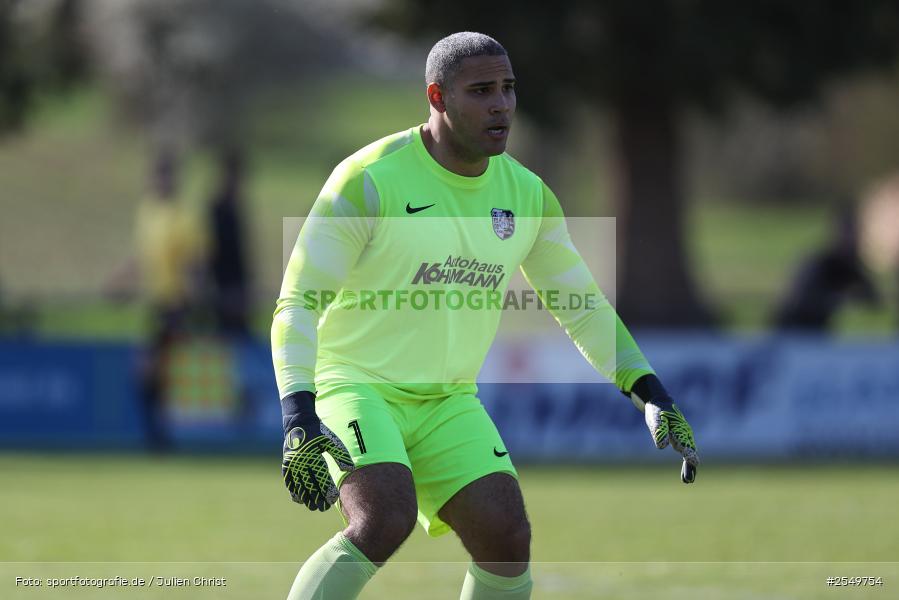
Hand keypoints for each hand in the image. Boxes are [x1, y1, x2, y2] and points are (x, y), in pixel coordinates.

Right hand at [281, 392, 353, 510]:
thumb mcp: (331, 441)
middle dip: (316, 498)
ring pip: (298, 486)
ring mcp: (292, 464)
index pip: (320, 479)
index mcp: (313, 457)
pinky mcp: (286, 464)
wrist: (299, 422)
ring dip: (305, 498)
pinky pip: (289, 481)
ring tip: (312, 507)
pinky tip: (298, 500)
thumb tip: (350, 469)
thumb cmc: (319, 432)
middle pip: (309, 485)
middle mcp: (301, 462)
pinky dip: (293, 491)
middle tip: (322, 509)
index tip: (331, 501)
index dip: (326, 492)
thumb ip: (340, 455)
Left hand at [644, 397, 699, 482]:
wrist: (660, 403)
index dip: (689, 453)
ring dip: (688, 468)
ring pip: (688, 455)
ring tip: (687, 481)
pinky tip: (686, 475)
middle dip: (689, 466)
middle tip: (689, 479)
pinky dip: (685, 464)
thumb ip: (659, 431)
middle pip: (689, 452)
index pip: (685, 444)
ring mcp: (684, 438)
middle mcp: (685, 435)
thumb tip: (662, 446)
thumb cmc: (658, 411)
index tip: (694, 462)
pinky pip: (685, 454)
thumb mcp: (656, 419)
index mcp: (680, 430)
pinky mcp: (680, 440)